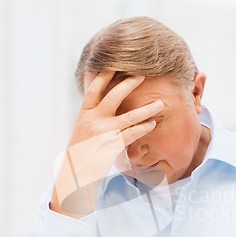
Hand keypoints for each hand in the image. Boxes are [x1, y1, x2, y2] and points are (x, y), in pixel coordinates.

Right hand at [51, 71, 163, 215]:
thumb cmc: (81, 151)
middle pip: (114, 96)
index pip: (94, 89)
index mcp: (84, 113)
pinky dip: (144, 128)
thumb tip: (104, 102)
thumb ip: (93, 115)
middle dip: (129, 83)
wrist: (75, 173)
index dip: (104, 75)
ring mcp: (103, 132)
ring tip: (160, 104)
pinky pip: (133, 134)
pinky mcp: (112, 145)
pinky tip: (153, 124)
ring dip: (147, 109)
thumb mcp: (83, 129)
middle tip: (142, 75)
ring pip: (130, 116)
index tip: (115, 63)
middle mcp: (93, 119)